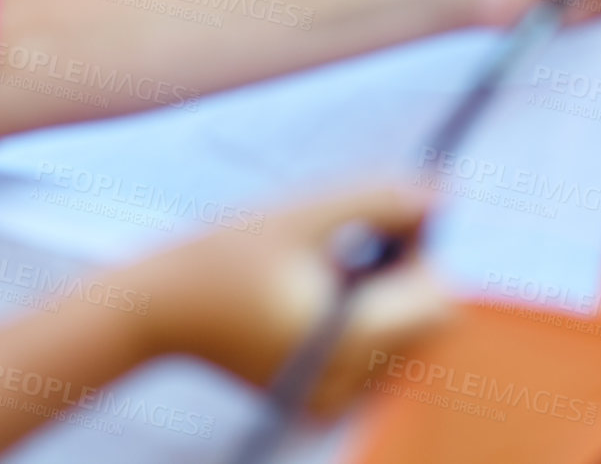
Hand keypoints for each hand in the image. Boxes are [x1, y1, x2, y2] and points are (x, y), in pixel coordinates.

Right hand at [128, 186, 448, 415]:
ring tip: (327, 278)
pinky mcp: (319, 404)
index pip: (438, 306)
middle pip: (426, 328)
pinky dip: (363, 327)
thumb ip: (376, 200)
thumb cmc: (224, 255)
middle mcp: (345, 389)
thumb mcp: (301, 215)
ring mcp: (331, 403)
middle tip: (349, 253)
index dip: (419, 258)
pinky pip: (375, 363)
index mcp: (345, 343)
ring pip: (405, 345)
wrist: (159, 308)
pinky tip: (318, 303)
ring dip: (385, 304)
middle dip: (402, 281)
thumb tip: (442, 196)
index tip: (379, 232)